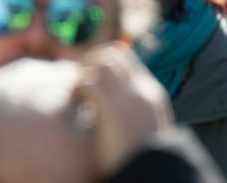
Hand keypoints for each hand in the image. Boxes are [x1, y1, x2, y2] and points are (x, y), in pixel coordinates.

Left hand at [74, 44, 172, 176]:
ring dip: (86, 70)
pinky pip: (89, 82)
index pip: (127, 58)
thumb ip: (139, 112)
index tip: (90, 72)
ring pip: (102, 62)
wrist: (152, 176)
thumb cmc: (145, 160)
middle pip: (113, 55)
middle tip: (78, 76)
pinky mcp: (112, 109)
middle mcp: (142, 90)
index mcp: (153, 94)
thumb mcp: (150, 130)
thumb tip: (121, 107)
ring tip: (76, 89)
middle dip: (92, 60)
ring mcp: (128, 98)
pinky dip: (78, 86)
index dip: (104, 61)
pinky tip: (73, 99)